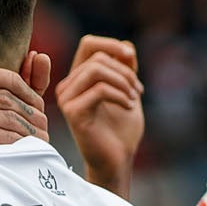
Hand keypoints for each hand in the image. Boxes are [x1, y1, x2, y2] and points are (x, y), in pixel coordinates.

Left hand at [0, 51, 51, 142]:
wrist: (15, 163)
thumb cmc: (8, 127)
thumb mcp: (17, 103)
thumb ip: (26, 79)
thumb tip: (35, 54)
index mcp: (34, 99)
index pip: (15, 81)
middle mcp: (38, 115)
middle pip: (6, 98)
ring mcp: (35, 134)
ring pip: (6, 116)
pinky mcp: (29, 151)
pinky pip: (8, 138)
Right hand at [55, 36, 142, 196]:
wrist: (118, 161)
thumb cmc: (121, 131)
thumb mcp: (128, 91)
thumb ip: (126, 69)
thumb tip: (126, 46)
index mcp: (79, 79)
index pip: (88, 44)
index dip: (110, 44)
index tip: (130, 57)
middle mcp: (68, 86)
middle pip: (97, 57)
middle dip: (125, 71)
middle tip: (138, 91)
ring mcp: (67, 99)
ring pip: (96, 69)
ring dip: (123, 81)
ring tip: (134, 98)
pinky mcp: (73, 112)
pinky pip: (99, 89)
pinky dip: (120, 94)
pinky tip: (129, 107)